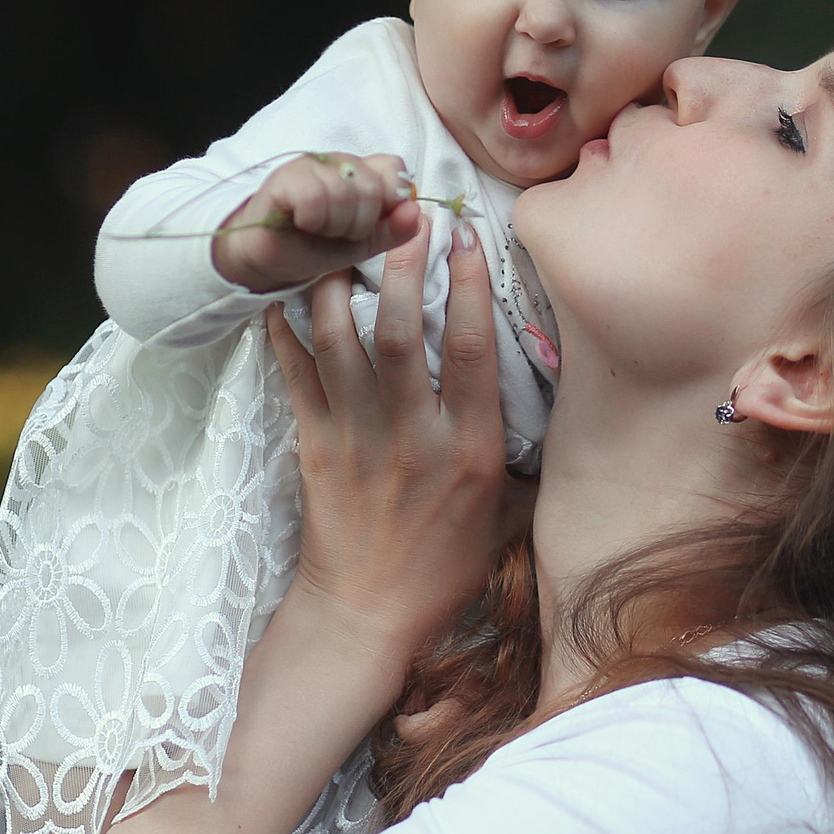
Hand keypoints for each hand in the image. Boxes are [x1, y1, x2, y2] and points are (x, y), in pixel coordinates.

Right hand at [213, 152, 420, 293]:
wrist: (270, 259)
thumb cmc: (315, 247)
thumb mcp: (365, 244)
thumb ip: (394, 230)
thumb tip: (416, 211)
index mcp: (363, 172)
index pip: (394, 169)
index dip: (388, 201)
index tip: (368, 224)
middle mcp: (339, 162)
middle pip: (374, 186)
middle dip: (359, 222)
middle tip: (336, 232)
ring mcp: (311, 165)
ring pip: (345, 191)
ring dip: (334, 224)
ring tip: (317, 229)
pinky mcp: (285, 177)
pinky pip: (315, 196)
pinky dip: (312, 220)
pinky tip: (300, 223)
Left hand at [265, 221, 504, 666]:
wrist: (366, 617)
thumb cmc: (443, 568)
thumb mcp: (503, 515)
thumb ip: (522, 457)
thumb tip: (552, 409)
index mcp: (469, 450)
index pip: (474, 350)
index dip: (470, 286)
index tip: (465, 237)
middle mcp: (413, 437)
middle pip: (403, 332)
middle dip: (402, 265)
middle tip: (401, 216)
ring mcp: (358, 440)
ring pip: (341, 343)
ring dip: (337, 285)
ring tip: (340, 242)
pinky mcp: (315, 448)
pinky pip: (297, 376)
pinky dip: (286, 332)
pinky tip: (281, 296)